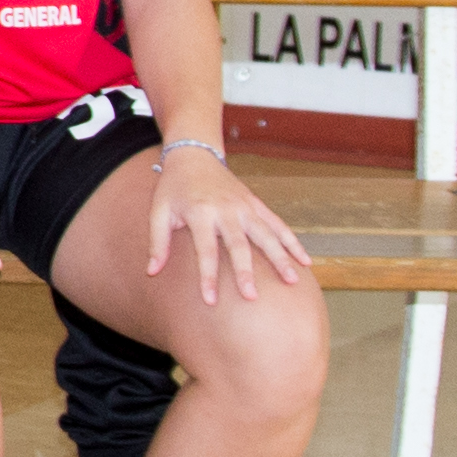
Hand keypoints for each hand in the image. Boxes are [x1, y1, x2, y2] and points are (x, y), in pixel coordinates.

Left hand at [145, 145, 312, 302]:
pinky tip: (305, 261)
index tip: (210, 301)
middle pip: (239, 245)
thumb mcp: (158, 211)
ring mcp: (245, 206)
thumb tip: (151, 272)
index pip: (205, 250)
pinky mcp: (256, 204)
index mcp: (200, 213)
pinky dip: (292, 242)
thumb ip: (157, 242)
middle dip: (246, 272)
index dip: (207, 277)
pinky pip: (278, 224)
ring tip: (292, 281)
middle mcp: (226, 210)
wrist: (194, 156)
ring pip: (266, 234)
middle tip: (252, 297)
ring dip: (280, 257)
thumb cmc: (173, 189)